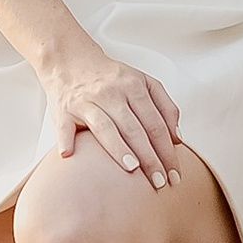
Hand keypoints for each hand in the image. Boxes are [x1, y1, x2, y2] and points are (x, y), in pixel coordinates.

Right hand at [50, 52, 185, 188]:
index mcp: (134, 87)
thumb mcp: (144, 82)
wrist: (71, 60)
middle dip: (150, 158)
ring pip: (105, 127)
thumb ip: (165, 106)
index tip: (174, 173)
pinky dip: (66, 139)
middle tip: (160, 182)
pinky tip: (69, 154)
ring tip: (132, 169)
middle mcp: (111, 94)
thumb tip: (178, 138)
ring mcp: (87, 101)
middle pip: (135, 129)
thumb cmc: (111, 78)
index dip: (167, 150)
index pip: (155, 124)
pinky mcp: (63, 110)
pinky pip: (64, 126)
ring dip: (119, 149)